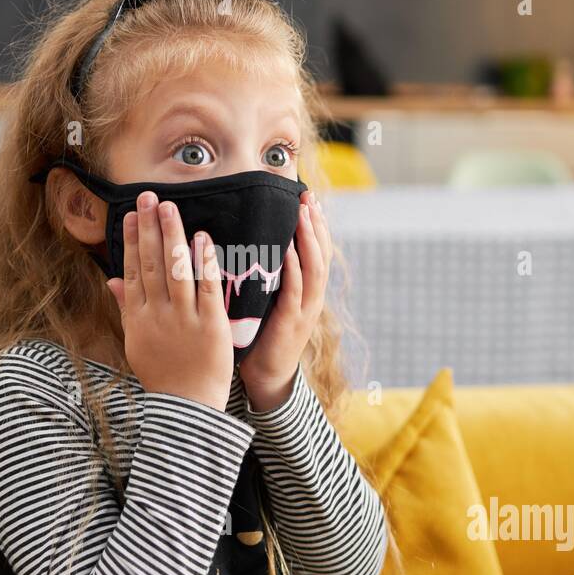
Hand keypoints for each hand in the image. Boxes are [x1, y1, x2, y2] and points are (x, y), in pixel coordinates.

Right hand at [106, 190, 234, 411]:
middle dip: (149, 228)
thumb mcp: (137, 343)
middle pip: (151, 264)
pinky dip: (203, 263)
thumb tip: (112, 280)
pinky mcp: (210, 325)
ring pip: (175, 270)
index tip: (132, 215)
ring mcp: (184, 319)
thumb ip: (127, 309)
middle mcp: (158, 315)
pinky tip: (201, 238)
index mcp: (139, 318)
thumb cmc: (163, 375)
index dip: (133, 241)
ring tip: (170, 207)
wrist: (186, 407)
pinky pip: (206, 288)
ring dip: (172, 235)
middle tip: (149, 197)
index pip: (134, 271)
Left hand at [238, 190, 331, 411]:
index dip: (315, 225)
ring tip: (304, 214)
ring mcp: (305, 311)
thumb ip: (268, 275)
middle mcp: (311, 298)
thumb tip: (253, 244)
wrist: (266, 377)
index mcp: (306, 291)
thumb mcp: (268, 300)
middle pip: (319, 254)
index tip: (309, 198)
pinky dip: (294, 270)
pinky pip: (296, 293)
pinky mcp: (291, 324)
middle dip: (316, 224)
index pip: (315, 251)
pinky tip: (289, 251)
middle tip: (309, 197)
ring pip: (313, 269)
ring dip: (309, 240)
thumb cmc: (261, 337)